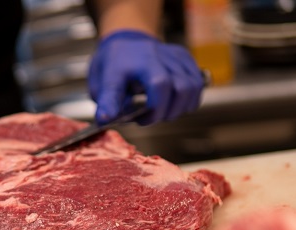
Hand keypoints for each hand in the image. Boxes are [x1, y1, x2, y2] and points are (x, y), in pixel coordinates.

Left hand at [88, 30, 203, 124]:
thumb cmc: (112, 66)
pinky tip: (172, 104)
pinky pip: (197, 84)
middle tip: (148, 118)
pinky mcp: (185, 58)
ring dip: (178, 108)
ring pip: (192, 88)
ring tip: (160, 111)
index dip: (154, 109)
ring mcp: (174, 55)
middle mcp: (159, 54)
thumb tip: (105, 119)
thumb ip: (107, 101)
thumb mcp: (99, 83)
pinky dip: (187, 100)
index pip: (159, 83)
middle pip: (180, 88)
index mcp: (137, 59)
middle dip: (165, 113)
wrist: (123, 43)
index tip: (140, 121)